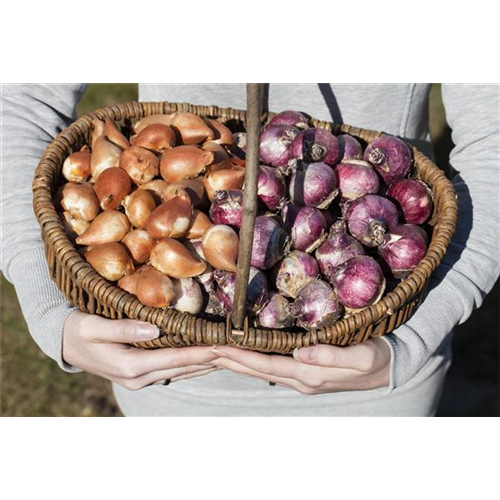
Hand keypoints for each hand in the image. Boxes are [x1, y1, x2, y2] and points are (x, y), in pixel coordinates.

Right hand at [63, 311, 218, 389]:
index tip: (223, 346)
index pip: (175, 358)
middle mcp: (140, 377)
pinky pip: (174, 370)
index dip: (201, 352)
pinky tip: (207, 358)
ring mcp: (142, 379)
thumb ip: (123, 328)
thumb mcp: (94, 327)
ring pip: (182, 372)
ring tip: (229, 354)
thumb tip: (154, 328)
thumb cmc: (79, 330)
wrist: (66, 344)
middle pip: (184, 367)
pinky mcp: (142, 374)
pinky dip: (192, 364)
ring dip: (205, 363)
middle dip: (210, 359)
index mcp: (130, 366)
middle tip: (236, 349)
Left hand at [210, 339, 390, 394]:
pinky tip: (246, 355)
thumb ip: (331, 355)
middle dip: (231, 361)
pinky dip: (254, 361)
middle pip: (258, 370)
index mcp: (310, 375)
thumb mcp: (360, 356)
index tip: (217, 347)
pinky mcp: (308, 372)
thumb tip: (301, 352)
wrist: (393, 367)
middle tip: (206, 349)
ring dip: (239, 362)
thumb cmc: (378, 358)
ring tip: (217, 353)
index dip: (241, 357)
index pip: (267, 365)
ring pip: (262, 370)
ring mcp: (304, 378)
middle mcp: (302, 379)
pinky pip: (272, 368)